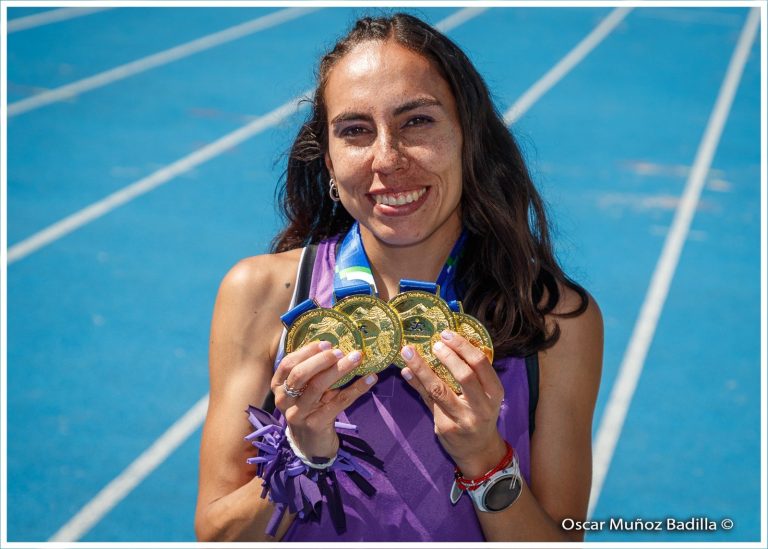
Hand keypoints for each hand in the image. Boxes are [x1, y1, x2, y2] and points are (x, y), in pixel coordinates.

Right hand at [272, 341, 376, 458]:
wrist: (311, 444)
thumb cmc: (309, 409)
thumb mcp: (304, 391)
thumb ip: (312, 372)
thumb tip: (336, 347)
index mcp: (279, 386)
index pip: (288, 364)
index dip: (307, 352)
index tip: (326, 343)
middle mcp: (284, 400)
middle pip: (300, 375)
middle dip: (321, 360)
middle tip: (340, 351)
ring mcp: (299, 414)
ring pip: (318, 387)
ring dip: (339, 370)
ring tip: (356, 358)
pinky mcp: (316, 424)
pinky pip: (339, 402)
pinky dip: (357, 388)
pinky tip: (370, 379)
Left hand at [399, 330, 506, 476]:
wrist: (478, 450)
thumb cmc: (480, 414)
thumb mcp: (484, 394)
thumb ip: (469, 373)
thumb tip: (445, 343)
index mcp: (494, 392)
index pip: (481, 364)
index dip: (462, 346)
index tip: (447, 334)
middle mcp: (482, 406)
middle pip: (464, 376)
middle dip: (447, 356)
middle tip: (433, 343)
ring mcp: (462, 419)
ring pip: (439, 389)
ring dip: (422, 368)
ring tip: (409, 352)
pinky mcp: (445, 427)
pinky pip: (427, 400)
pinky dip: (416, 384)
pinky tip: (407, 372)